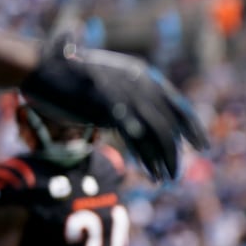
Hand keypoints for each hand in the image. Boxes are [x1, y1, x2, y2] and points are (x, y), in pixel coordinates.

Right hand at [20, 35, 206, 181]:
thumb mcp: (110, 80)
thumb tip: (147, 121)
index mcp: (143, 74)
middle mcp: (140, 83)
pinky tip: (153, 174)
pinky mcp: (110, 110)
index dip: (192, 127)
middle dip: (178, 151)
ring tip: (167, 179)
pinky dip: (148, 160)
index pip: (177, 104)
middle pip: (170, 124)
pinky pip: (137, 140)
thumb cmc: (74, 75)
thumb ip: (131, 95)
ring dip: (166, 160)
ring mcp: (126, 96)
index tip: (203, 145)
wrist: (43, 66)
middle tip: (179, 172)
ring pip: (158, 135)